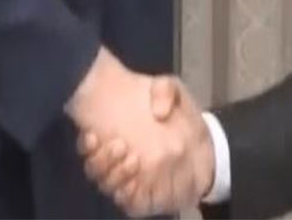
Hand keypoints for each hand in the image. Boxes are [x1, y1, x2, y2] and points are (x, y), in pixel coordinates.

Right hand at [78, 73, 213, 215]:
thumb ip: (164, 90)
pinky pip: (129, 202)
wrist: (206, 143)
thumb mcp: (174, 92)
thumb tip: (158, 111)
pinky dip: (128, 194)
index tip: (94, 135)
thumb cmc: (181, 117)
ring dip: (115, 176)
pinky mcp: (144, 198)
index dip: (85, 144)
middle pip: (93, 168)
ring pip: (108, 186)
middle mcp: (116, 161)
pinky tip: (138, 181)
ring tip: (133, 161)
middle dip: (101, 159)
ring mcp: (129, 181)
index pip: (88, 145)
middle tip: (120, 145)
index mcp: (114, 135)